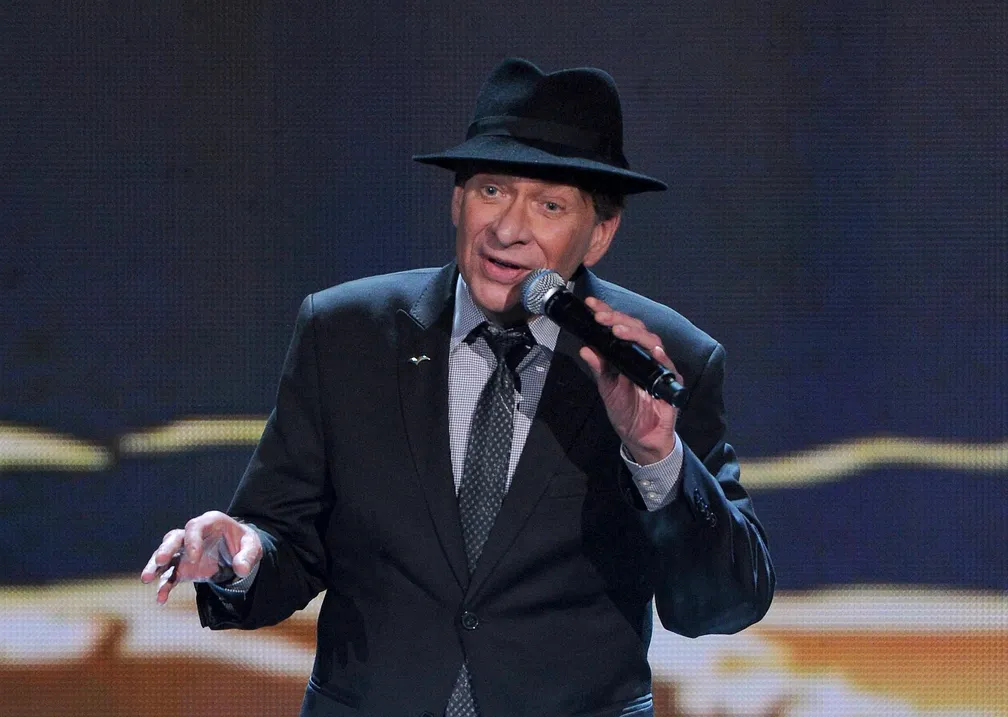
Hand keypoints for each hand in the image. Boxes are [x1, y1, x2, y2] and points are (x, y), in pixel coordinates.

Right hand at [140, 510, 262, 603]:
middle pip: (174, 538)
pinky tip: (161, 599)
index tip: (193, 557)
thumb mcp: (253, 546)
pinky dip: (164, 586)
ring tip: (147, 579)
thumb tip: (240, 570)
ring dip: (155, 566)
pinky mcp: (183, 567)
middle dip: (166, 549)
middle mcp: (193, 535)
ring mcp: (185, 551)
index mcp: (210, 522)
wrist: (239, 553)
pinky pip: (170, 576)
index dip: (192, 540)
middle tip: (160, 560)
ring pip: (166, 556)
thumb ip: (247, 556)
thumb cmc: (245, 544)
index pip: (195, 527)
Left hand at [579, 297, 680, 464]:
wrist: (640, 439)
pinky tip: (654, 351)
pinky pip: (668, 367)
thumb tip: (585, 348)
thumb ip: (599, 368)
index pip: (620, 328)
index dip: (608, 314)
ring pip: (653, 342)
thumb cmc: (627, 412)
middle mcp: (646, 357)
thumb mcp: (607, 388)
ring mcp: (659, 368)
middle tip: (601, 316)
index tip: (591, 306)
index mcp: (630, 355)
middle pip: (637, 329)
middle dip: (618, 319)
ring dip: (635, 334)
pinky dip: (661, 357)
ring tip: (618, 329)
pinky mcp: (670, 383)